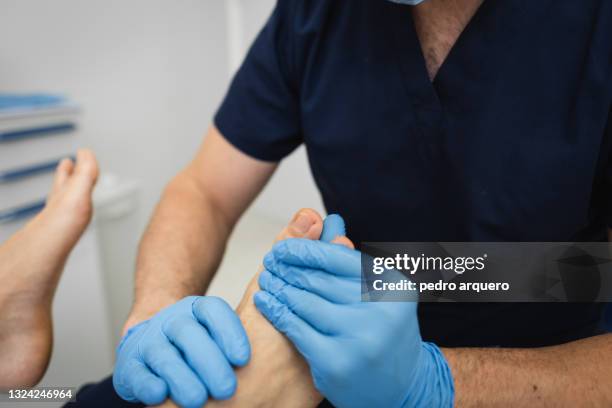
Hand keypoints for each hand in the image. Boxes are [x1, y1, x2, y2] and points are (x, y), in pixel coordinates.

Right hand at [113, 296, 249, 407]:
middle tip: (227, 389)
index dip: (229, 332)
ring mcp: (148, 340)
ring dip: (181, 377)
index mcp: (196, 309)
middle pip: (188, 332)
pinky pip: (137, 373)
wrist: (147, 341)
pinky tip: (160, 394)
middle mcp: (171, 320)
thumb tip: (267, 360)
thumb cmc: (192, 344)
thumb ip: (233, 342)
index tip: (243, 359)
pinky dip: (148, 384)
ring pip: (163, 354)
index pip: (213, 311)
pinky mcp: (129, 364)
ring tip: (198, 399)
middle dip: (209, 361)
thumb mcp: (213, 334)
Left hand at [255, 238, 453, 407]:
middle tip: (269, 261)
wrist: (405, 387)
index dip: (305, 250)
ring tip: (266, 279)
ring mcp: (361, 338)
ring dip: (280, 288)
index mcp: (392, 284)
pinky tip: (265, 302)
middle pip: (320, 279)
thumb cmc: (384, 333)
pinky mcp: (338, 362)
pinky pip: (298, 328)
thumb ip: (348, 260)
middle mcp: (381, 309)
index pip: (339, 257)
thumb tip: (322, 219)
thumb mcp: (377, 293)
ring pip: (306, 302)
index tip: (283, 247)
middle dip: (288, 268)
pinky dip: (277, 312)